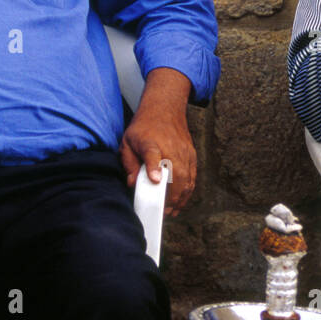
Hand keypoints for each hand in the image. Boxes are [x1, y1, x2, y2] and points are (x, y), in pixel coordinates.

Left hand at [119, 68, 196, 215]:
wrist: (164, 108)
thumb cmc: (144, 127)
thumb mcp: (128, 141)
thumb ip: (129, 162)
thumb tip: (132, 183)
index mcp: (150, 142)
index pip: (152, 154)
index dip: (154, 167)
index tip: (156, 180)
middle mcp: (170, 147)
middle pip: (176, 174)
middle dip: (171, 196)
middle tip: (163, 211)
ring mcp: (183, 151)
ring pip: (187, 178)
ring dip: (181, 197)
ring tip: (172, 210)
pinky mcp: (191, 154)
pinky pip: (192, 175)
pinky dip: (188, 190)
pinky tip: (181, 200)